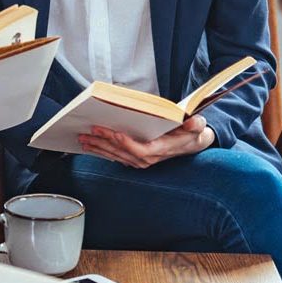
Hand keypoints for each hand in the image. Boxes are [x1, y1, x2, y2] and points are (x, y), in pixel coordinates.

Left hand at [77, 116, 214, 167]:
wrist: (192, 144)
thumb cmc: (192, 132)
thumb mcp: (198, 126)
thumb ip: (195, 124)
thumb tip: (193, 121)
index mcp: (160, 150)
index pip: (139, 149)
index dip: (126, 142)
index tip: (113, 133)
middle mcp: (147, 159)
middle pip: (121, 151)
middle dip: (103, 142)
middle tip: (87, 133)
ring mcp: (139, 161)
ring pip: (115, 155)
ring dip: (98, 147)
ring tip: (83, 140)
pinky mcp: (134, 159)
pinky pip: (115, 156)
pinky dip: (102, 150)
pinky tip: (91, 145)